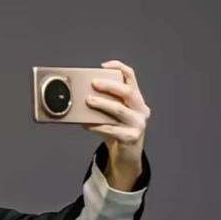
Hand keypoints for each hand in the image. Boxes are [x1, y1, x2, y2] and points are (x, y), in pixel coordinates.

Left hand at [85, 60, 150, 189]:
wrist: (126, 153)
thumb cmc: (117, 128)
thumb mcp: (113, 113)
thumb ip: (104, 102)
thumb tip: (80, 95)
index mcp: (136, 98)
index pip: (131, 77)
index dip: (119, 68)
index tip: (103, 65)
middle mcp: (140, 109)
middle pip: (128, 92)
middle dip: (110, 86)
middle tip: (94, 83)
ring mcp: (138, 123)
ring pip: (120, 110)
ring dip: (103, 104)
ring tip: (88, 101)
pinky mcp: (132, 137)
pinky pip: (113, 129)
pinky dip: (98, 126)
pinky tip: (87, 124)